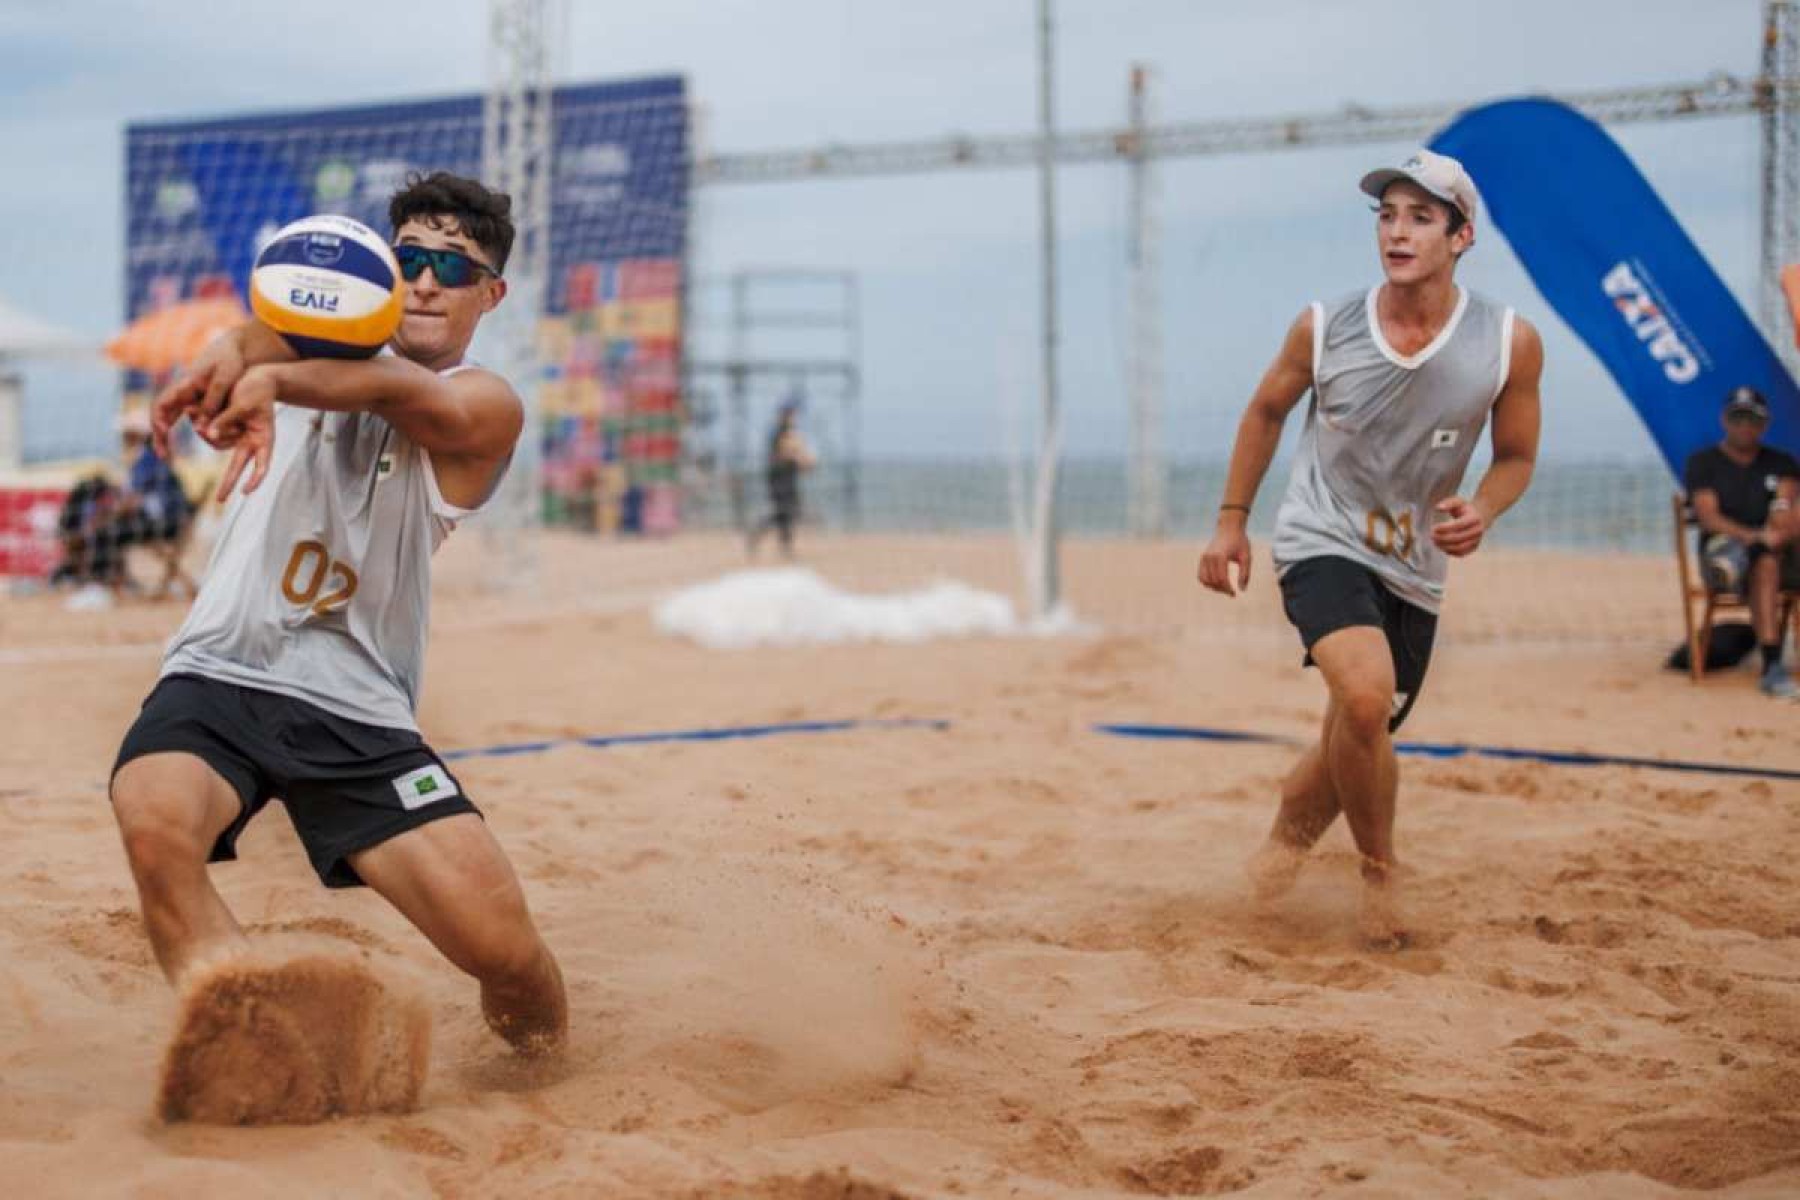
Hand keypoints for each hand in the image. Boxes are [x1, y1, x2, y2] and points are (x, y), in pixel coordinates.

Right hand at [149, 332, 246, 457]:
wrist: (235, 347)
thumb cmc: (230, 360)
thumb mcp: (224, 380)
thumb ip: (213, 402)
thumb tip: (201, 428)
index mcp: (185, 384)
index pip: (162, 403)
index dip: (159, 420)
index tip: (163, 434)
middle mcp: (182, 391)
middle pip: (162, 414)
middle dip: (159, 434)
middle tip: (161, 455)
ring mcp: (189, 395)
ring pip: (171, 417)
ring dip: (167, 435)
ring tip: (167, 455)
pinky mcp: (198, 398)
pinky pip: (185, 416)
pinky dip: (180, 429)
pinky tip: (182, 443)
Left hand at [204, 367, 278, 500]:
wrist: (256, 377)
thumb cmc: (256, 391)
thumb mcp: (242, 405)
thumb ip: (226, 421)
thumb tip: (208, 435)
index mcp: (263, 439)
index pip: (262, 464)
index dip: (255, 478)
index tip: (246, 491)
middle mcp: (251, 441)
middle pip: (238, 465)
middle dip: (228, 483)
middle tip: (220, 500)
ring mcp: (238, 436)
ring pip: (217, 443)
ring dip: (206, 432)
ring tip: (192, 409)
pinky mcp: (226, 428)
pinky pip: (211, 432)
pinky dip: (202, 425)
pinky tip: (191, 411)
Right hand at [1198, 526, 1252, 595]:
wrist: (1229, 528)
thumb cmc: (1240, 542)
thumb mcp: (1246, 557)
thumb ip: (1245, 574)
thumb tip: (1242, 590)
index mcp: (1221, 556)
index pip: (1221, 579)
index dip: (1228, 589)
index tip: (1235, 594)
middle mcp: (1210, 557)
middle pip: (1213, 581)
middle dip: (1222, 590)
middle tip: (1231, 592)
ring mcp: (1204, 557)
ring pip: (1204, 580)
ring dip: (1214, 587)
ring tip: (1224, 588)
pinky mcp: (1202, 558)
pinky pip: (1201, 575)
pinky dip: (1207, 582)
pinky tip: (1217, 583)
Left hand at [1431, 496, 1487, 556]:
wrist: (1480, 517)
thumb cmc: (1464, 509)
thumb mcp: (1458, 502)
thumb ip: (1448, 503)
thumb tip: (1438, 508)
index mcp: (1474, 518)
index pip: (1458, 525)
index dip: (1445, 528)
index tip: (1433, 528)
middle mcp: (1478, 530)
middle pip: (1458, 537)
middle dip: (1442, 538)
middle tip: (1432, 536)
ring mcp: (1477, 540)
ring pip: (1460, 547)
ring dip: (1445, 546)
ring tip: (1435, 542)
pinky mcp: (1474, 548)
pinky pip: (1461, 553)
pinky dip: (1450, 552)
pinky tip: (1441, 546)